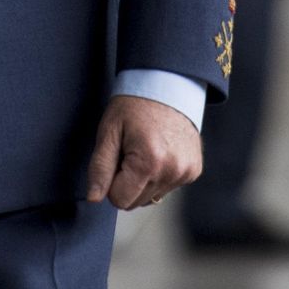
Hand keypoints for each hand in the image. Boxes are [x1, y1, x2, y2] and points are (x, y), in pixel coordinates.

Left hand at [86, 93, 202, 209]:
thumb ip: (100, 167)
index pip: (120, 200)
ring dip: (142, 180)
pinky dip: (158, 175)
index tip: (114, 159)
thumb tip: (93, 198)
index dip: (110, 182)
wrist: (165, 86)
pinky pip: (167, 187)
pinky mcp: (195, 171)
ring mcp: (187, 173)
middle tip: (128, 151)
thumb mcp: (108, 131)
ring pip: (152, 197)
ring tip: (142, 149)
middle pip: (136, 202)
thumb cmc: (132, 106)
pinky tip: (157, 151)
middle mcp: (172, 172)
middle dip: (126, 181)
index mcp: (149, 163)